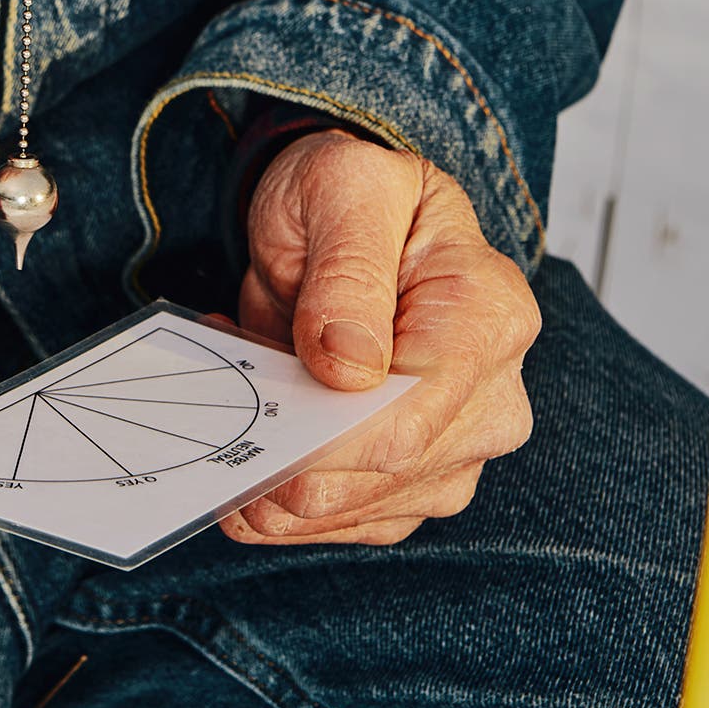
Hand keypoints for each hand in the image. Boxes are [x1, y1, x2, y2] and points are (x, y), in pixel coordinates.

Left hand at [219, 128, 540, 546]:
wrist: (350, 215)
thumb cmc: (354, 194)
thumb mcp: (343, 188)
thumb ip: (348, 272)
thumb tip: (348, 368)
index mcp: (488, 314)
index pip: (409, 417)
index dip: (323, 438)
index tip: (253, 420)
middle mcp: (491, 394)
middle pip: (382, 476)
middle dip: (283, 456)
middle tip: (217, 406)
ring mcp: (456, 447)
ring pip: (351, 510)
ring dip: (268, 472)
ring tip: (228, 398)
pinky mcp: (413, 479)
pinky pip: (335, 519)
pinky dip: (272, 483)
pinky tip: (246, 426)